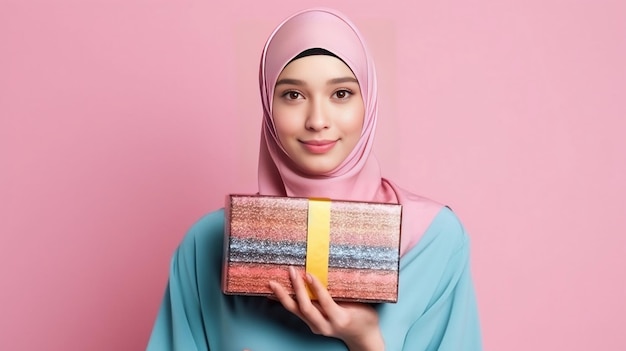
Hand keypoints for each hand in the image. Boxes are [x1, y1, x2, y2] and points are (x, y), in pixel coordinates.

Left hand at [269, 267, 383, 350]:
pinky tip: (276, 294)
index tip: (308, 273)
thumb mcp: (361, 304)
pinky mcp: (312, 325)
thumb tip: (329, 272)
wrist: (363, 338)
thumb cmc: (365, 318)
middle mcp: (325, 325)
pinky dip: (286, 301)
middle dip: (296, 289)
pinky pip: (297, 312)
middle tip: (291, 271)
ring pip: (296, 312)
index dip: (316, 287)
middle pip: (305, 308)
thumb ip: (345, 292)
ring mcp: (317, 327)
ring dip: (283, 297)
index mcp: (340, 319)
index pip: (324, 301)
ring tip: (272, 284)